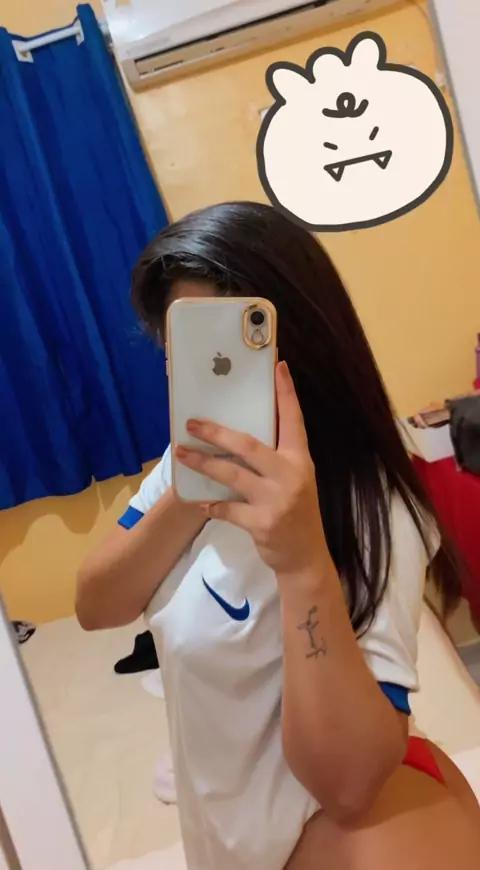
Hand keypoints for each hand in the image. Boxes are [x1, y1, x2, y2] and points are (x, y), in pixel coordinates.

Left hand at [175, 362, 328, 575]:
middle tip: (192, 423)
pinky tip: (201, 502)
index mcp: (299, 460)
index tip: (279, 367)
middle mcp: (291, 475)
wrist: (304, 556)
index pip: (294, 420)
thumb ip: (273, 459)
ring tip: (182, 454)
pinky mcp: (262, 523)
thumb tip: (235, 436)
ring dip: (203, 464)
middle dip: (217, 433)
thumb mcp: (294, 480)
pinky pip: (227, 509)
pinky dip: (212, 505)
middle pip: (249, 446)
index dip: (287, 394)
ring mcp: (277, 500)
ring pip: (231, 475)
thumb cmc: (295, 511)